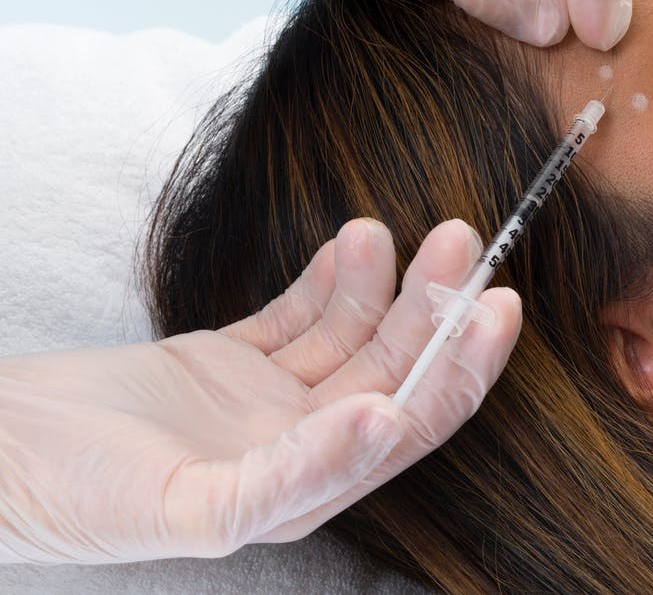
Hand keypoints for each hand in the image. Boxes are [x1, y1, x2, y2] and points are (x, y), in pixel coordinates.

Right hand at [0, 218, 519, 563]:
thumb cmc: (74, 495)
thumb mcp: (190, 506)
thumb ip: (295, 476)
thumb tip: (384, 426)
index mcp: (307, 490)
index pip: (412, 424)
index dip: (461, 369)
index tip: (496, 306)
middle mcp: (298, 444)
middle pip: (392, 370)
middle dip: (432, 309)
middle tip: (462, 242)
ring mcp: (263, 400)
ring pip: (351, 335)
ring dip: (380, 283)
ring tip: (386, 229)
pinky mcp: (226, 360)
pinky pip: (298, 314)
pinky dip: (328, 280)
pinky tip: (350, 243)